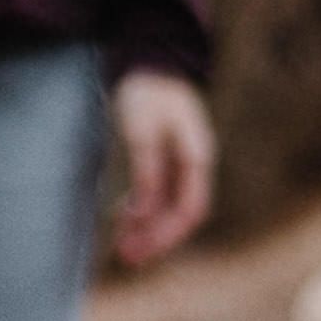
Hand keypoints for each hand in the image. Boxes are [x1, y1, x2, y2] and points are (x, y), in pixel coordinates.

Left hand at [102, 71, 220, 269]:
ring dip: (149, 228)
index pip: (190, 208)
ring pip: (170, 208)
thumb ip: (147, 170)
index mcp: (197, 158)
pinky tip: (124, 218)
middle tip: (128, 258)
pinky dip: (143, 211)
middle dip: (156, 238)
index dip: (167, 233)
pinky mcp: (166, 161)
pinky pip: (159, 195)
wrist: (150, 62)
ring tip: (123, 245)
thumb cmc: (148, 92)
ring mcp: (181, 164)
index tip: (140, 247)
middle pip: (181, 214)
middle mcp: (194, 166)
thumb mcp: (143, 131)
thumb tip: (146, 211)